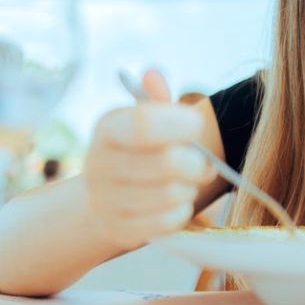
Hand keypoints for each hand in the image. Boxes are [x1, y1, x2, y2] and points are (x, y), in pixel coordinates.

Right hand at [83, 70, 212, 249]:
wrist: (108, 192)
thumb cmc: (138, 148)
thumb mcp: (143, 118)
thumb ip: (155, 99)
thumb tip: (153, 75)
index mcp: (107, 128)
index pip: (144, 124)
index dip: (179, 124)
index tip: (197, 126)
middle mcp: (98, 163)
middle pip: (164, 163)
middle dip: (196, 163)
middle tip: (206, 164)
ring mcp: (103, 200)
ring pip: (168, 195)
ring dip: (189, 189)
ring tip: (188, 184)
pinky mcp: (115, 229)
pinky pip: (162, 224)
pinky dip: (180, 214)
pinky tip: (179, 205)